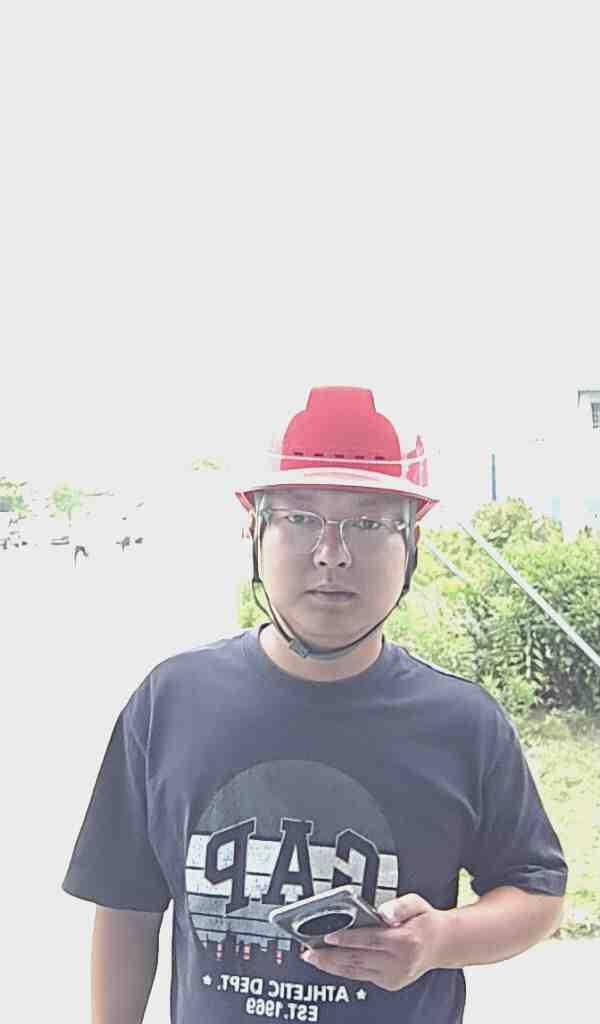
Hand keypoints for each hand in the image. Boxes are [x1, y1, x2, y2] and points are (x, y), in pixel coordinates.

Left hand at [300, 893, 446, 991]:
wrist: (441, 945)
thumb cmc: (425, 922)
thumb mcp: (416, 903)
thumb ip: (400, 905)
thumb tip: (384, 912)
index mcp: (405, 941)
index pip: (370, 940)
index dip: (347, 939)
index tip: (328, 936)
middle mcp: (399, 962)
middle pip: (357, 960)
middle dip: (330, 956)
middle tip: (309, 950)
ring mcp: (393, 976)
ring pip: (356, 972)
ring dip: (331, 966)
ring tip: (312, 958)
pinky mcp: (389, 983)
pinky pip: (361, 976)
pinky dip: (343, 970)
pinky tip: (330, 963)